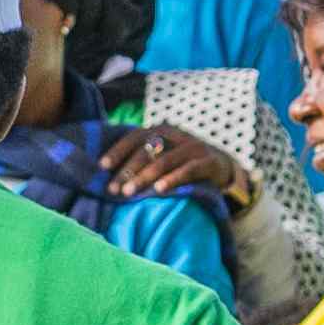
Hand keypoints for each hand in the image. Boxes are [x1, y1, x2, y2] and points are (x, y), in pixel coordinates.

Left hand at [96, 124, 250, 210]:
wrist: (221, 166)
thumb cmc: (182, 164)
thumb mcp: (163, 155)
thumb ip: (143, 159)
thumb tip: (108, 175)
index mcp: (161, 131)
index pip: (135, 136)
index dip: (118, 150)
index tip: (102, 167)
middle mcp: (176, 135)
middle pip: (147, 151)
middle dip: (128, 171)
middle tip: (114, 190)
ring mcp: (193, 147)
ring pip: (165, 160)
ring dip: (144, 177)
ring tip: (129, 193)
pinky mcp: (208, 161)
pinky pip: (188, 170)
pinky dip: (172, 180)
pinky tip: (159, 190)